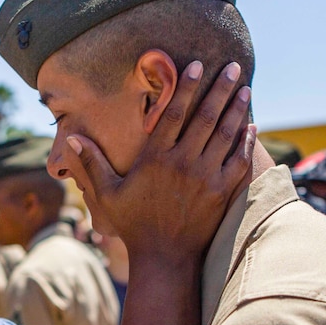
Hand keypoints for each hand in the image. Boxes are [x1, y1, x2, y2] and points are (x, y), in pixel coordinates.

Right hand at [63, 61, 253, 262]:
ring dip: (237, 109)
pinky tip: (252, 126)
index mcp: (155, 159)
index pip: (173, 114)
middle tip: (233, 66)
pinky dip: (247, 143)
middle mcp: (183, 164)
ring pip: (225, 135)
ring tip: (245, 88)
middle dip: (220, 89)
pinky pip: (239, 161)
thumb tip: (73, 139)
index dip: (185, 87)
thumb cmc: (135, 225)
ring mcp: (206, 178)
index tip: (195, 65)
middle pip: (205, 117)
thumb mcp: (108, 194)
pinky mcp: (222, 193)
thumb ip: (93, 164)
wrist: (165, 259)